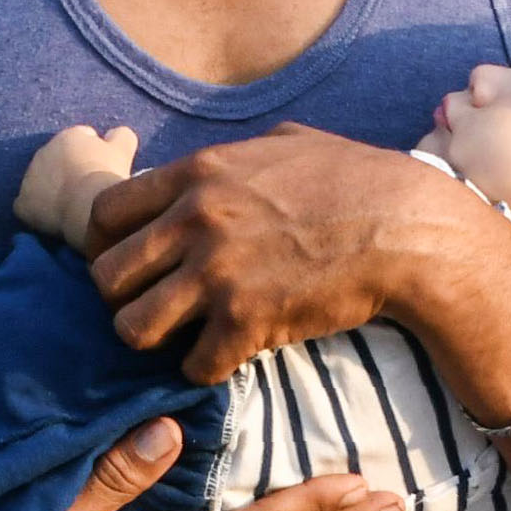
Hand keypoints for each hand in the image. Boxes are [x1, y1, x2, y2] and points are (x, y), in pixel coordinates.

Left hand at [14, 122, 137, 248]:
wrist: (88, 206)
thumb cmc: (107, 176)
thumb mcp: (123, 149)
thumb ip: (121, 136)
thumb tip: (116, 134)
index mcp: (69, 136)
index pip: (81, 139)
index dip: (93, 153)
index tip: (102, 167)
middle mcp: (44, 151)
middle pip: (57, 160)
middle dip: (69, 170)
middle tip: (86, 188)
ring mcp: (29, 177)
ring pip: (41, 182)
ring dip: (52, 189)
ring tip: (71, 205)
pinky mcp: (22, 203)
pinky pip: (29, 206)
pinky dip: (38, 211)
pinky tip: (54, 219)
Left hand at [85, 127, 471, 382]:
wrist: (407, 229)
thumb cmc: (357, 180)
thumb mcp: (288, 142)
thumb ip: (236, 155)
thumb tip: (217, 164)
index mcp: (198, 172)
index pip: (103, 213)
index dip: (107, 246)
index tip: (131, 264)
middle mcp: (195, 220)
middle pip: (106, 276)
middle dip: (124, 298)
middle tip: (155, 306)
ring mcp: (218, 272)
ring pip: (133, 328)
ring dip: (155, 340)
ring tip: (184, 336)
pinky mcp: (247, 321)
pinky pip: (192, 364)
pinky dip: (206, 368)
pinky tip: (228, 355)